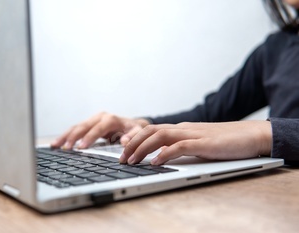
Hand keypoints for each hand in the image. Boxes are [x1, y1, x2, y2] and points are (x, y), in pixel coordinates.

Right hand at [51, 112, 149, 148]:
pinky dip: (66, 136)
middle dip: (74, 137)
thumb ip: (132, 137)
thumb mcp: (138, 133)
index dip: (90, 137)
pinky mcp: (88, 124)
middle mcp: (100, 117)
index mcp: (111, 119)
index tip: (82, 147)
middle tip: (67, 148)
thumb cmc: (134, 130)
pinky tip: (56, 144)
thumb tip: (124, 141)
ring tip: (56, 146)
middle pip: (84, 126)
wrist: (132, 125)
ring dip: (66, 136)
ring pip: (76, 127)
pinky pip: (75, 129)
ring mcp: (93, 119)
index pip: (99, 127)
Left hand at [120, 121, 271, 164]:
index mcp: (182, 129)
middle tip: (121, 158)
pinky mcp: (205, 144)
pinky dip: (165, 154)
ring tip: (131, 161)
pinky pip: (180, 146)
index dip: (135, 138)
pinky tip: (155, 162)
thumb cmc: (226, 141)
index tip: (122, 148)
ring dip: (143, 148)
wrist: (251, 135)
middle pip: (151, 131)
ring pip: (161, 136)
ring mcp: (194, 134)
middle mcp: (184, 129)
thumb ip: (181, 145)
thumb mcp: (198, 142)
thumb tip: (162, 154)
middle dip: (133, 144)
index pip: (153, 129)